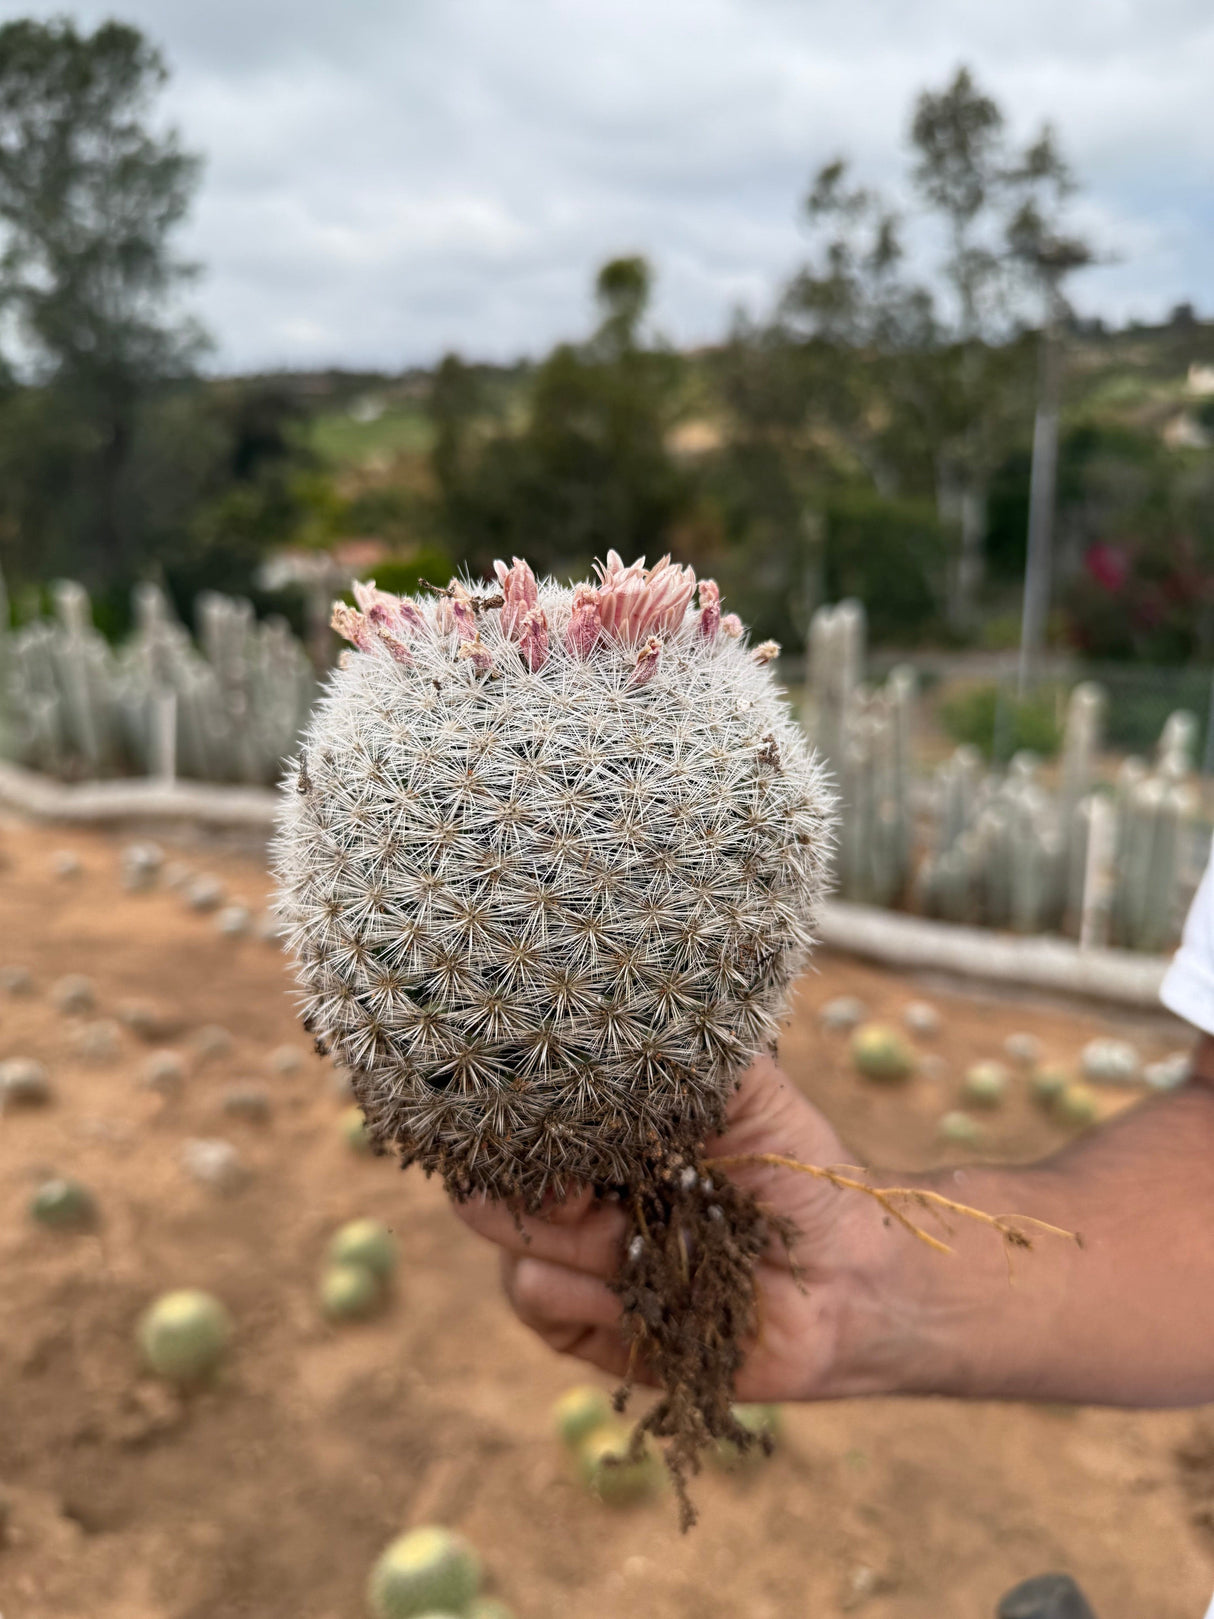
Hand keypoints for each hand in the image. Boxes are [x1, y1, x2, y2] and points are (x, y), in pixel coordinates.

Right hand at [453, 1054, 928, 1401]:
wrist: (845, 1277)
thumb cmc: (797, 1171)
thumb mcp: (747, 1087)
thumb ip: (686, 1045)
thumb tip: (625, 994)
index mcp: (598, 1137)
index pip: (511, 1123)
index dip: (509, 1124)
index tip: (547, 1122)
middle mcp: (572, 1199)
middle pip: (482, 1194)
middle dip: (534, 1192)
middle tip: (594, 1192)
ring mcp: (574, 1267)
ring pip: (511, 1254)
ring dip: (579, 1248)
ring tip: (647, 1243)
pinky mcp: (586, 1332)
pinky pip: (541, 1306)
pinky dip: (591, 1298)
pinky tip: (647, 1293)